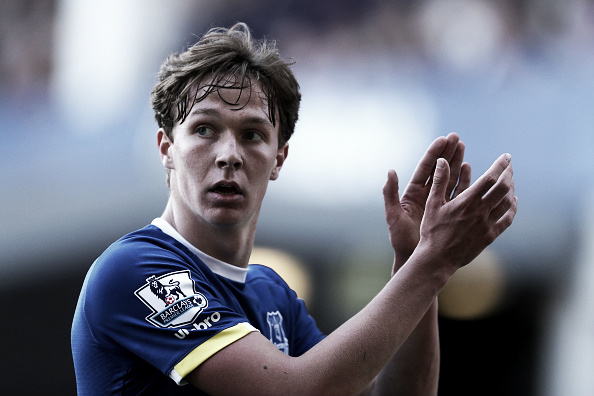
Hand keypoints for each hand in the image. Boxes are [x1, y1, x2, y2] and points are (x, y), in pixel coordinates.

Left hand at [383, 133, 470, 270]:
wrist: (413, 257)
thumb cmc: (400, 239)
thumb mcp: (393, 216)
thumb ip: (390, 193)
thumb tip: (390, 171)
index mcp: (412, 193)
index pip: (425, 168)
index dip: (434, 153)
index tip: (443, 139)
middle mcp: (425, 194)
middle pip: (438, 169)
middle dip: (447, 153)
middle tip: (457, 138)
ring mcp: (437, 201)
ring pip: (448, 178)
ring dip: (456, 163)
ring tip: (463, 147)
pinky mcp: (447, 210)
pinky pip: (457, 192)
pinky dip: (463, 180)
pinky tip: (469, 168)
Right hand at [419, 153, 517, 272]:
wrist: (438, 259)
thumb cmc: (432, 231)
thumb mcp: (432, 204)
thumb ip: (439, 181)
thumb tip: (441, 160)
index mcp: (467, 202)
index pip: (490, 178)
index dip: (500, 165)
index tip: (506, 156)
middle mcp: (480, 212)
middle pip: (503, 188)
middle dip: (509, 174)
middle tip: (509, 167)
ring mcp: (487, 225)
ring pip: (507, 203)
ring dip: (511, 190)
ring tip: (509, 181)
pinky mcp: (490, 236)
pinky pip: (507, 220)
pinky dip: (513, 208)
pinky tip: (513, 202)